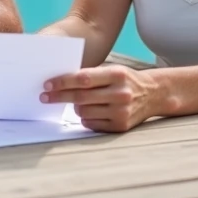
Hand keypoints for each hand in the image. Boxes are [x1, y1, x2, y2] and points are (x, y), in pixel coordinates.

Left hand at [40, 65, 159, 131]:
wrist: (153, 94)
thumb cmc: (125, 80)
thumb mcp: (112, 70)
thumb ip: (90, 75)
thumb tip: (59, 81)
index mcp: (117, 74)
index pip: (83, 78)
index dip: (62, 81)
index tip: (47, 84)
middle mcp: (120, 93)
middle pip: (81, 97)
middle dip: (59, 96)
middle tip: (44, 96)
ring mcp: (121, 111)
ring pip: (84, 112)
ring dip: (74, 107)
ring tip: (75, 102)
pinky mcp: (121, 126)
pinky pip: (92, 124)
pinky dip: (85, 118)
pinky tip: (89, 111)